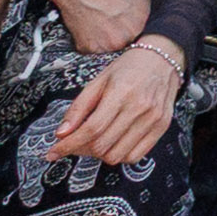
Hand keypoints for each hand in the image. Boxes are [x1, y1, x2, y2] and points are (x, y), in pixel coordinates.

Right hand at [44, 0, 152, 59]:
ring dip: (108, 38)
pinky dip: (91, 39)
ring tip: (103, 20)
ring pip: (111, 46)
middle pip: (129, 41)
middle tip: (115, 20)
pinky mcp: (89, 48)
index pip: (147, 33)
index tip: (133, 22)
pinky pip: (93, 48)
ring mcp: (107, 44)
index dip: (139, 26)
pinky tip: (91, 23)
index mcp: (143, 22)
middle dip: (124, 32)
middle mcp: (127, 36)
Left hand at [48, 29, 187, 169]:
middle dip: (81, 150)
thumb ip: (78, 108)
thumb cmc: (128, 68)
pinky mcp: (161, 127)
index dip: (68, 145)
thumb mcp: (98, 81)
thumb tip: (61, 133)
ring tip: (95, 142)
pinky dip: (119, 156)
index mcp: (121, 93)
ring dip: (100, 154)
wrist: (162, 59)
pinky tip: (114, 144)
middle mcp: (139, 108)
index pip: (91, 129)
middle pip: (102, 145)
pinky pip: (135, 156)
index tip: (54, 152)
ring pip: (117, 155)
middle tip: (75, 143)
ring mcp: (153, 119)